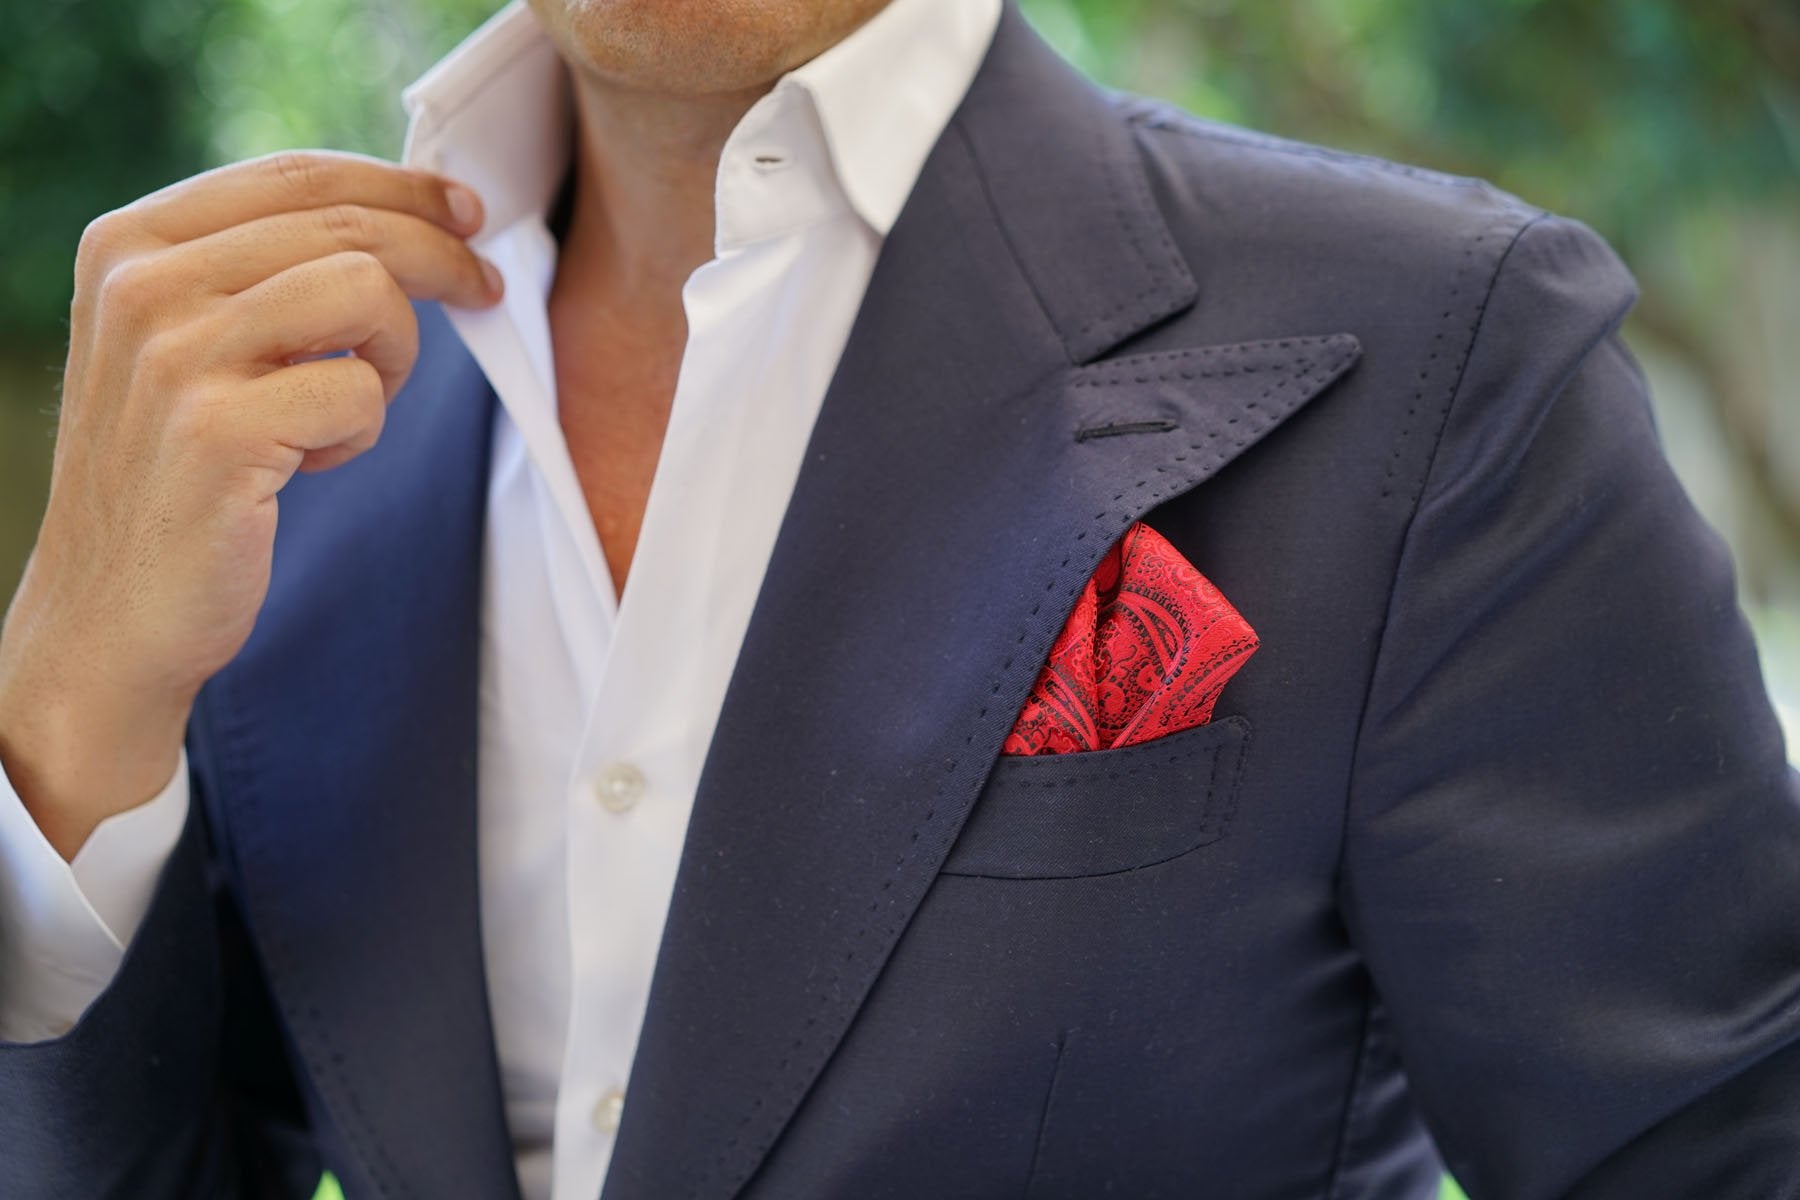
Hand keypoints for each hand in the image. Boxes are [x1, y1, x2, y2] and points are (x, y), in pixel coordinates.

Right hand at [0, 151, 501, 858]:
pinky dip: (361, 432)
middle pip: (345, 224)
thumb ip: (262, 272)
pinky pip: (361, 391)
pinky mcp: (219, 430)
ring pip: (365, 291)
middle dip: (441, 255)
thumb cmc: (180, 476)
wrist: (110, 614)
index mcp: (130, 243)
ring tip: (349, 410)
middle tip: (487, 290)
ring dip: (394, 355)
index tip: (466, 210)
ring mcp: (174, 355)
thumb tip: (408, 214)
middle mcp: (142, 284)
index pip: (295, 174)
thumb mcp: (193, 346)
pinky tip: (309, 465)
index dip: (399, 185)